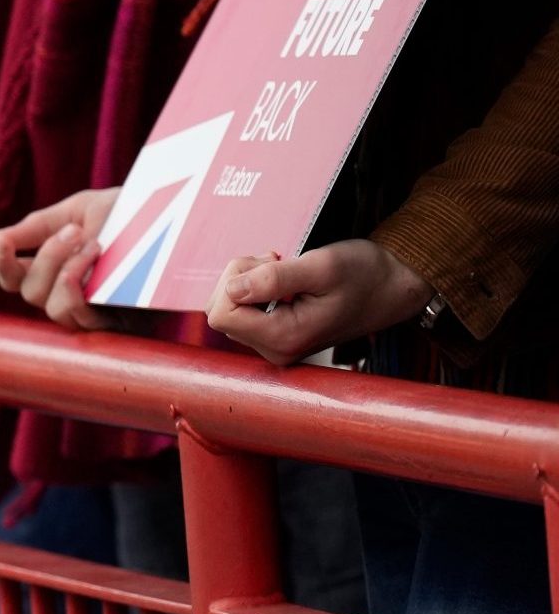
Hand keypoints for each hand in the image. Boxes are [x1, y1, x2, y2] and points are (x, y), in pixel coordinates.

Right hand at [0, 187, 119, 329]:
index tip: (2, 242)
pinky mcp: (120, 325)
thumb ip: (39, 226)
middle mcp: (70, 294)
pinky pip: (84, 319)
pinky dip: (80, 287)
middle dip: (47, 258)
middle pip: (30, 293)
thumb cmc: (132, 213)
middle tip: (73, 231)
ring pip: (54, 310)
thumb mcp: (81, 209)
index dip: (1, 264)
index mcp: (56, 267)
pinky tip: (97, 259)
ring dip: (64, 272)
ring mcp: (95, 312)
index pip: (14, 279)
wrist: (177, 217)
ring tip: (92, 244)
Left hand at [206, 240, 432, 365]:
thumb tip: (232, 289)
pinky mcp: (276, 335)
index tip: (270, 264)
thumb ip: (274, 279)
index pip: (220, 314)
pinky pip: (243, 309)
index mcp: (284, 339)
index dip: (235, 280)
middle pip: (220, 310)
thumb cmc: (364, 274)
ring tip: (286, 270)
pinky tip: (285, 282)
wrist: (392, 286)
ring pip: (229, 308)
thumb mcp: (322, 267)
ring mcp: (275, 345)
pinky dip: (256, 288)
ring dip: (249, 280)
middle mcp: (276, 350)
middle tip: (278, 263)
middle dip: (240, 278)